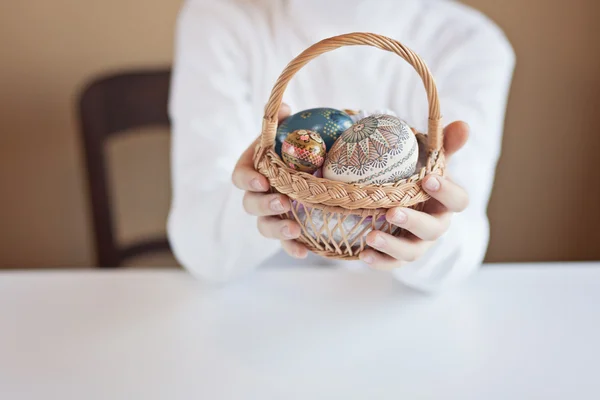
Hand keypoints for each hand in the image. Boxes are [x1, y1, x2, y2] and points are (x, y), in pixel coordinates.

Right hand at [231, 104, 308, 258]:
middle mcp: (257, 194)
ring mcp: (271, 213)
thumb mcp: (286, 129)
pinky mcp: (286, 227)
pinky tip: (305, 252)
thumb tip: (284, 110)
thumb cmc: (291, 145)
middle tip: (282, 203)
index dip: (248, 180)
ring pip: (264, 226)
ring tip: (294, 229)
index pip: (240, 176)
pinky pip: (285, 242)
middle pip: (251, 205)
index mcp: (253, 169)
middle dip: (265, 205)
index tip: (262, 181)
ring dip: (277, 229)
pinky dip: (292, 248)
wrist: (308, 163)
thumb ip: (281, 119)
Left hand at [359, 121, 469, 269]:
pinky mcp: (400, 256)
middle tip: (393, 212)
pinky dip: (379, 261)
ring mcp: (418, 244)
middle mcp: (436, 226)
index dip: (446, 191)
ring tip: (371, 236)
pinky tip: (363, 254)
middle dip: (414, 222)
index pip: (458, 200)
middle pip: (433, 230)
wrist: (405, 204)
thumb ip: (444, 145)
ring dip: (392, 246)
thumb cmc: (419, 180)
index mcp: (446, 202)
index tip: (427, 179)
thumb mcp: (431, 162)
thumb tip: (462, 125)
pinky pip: (391, 264)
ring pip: (412, 251)